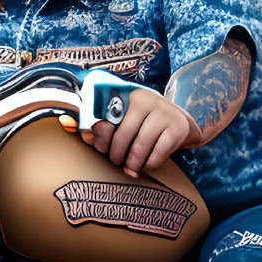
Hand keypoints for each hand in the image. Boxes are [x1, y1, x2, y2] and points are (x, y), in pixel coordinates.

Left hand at [81, 87, 199, 177]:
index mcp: (127, 95)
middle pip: (123, 135)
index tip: (102, 149)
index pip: (106, 116)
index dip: (100, 137)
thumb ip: (102, 127)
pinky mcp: (177, 128)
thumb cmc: (144, 124)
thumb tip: (83, 134)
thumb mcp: (124, 120)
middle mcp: (146, 100)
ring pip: (140, 146)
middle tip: (117, 162)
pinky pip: (157, 154)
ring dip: (132, 163)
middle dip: (116, 155)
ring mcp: (164, 112)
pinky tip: (147, 163)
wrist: (178, 123)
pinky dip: (149, 163)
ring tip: (130, 167)